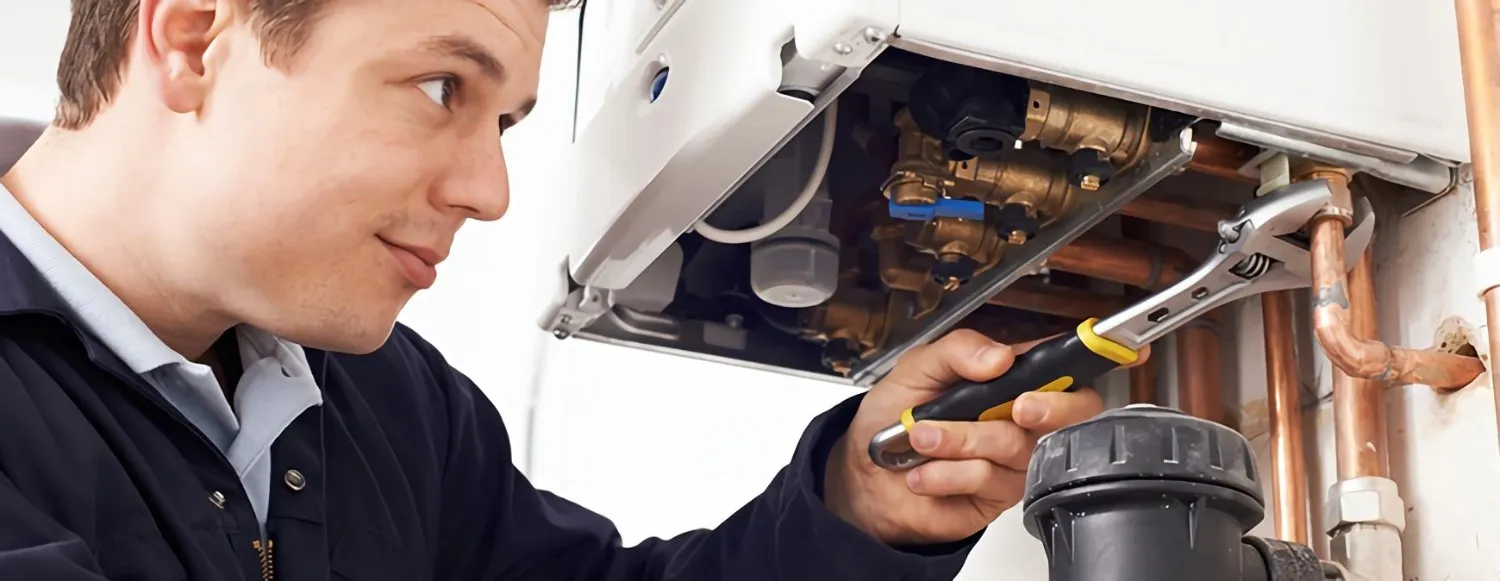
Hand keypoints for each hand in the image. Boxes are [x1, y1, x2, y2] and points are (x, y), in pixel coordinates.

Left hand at [822, 328, 1148, 545]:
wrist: (864, 477)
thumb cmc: (890, 418)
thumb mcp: (915, 369)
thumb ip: (957, 351)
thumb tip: (998, 355)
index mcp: (1006, 376)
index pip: (1061, 362)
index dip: (1098, 354)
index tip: (1125, 348)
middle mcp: (1017, 416)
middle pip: (1071, 410)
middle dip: (1050, 407)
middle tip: (1015, 405)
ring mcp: (1011, 457)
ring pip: (1015, 445)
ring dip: (963, 440)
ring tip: (923, 436)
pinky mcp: (997, 493)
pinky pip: (988, 479)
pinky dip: (949, 472)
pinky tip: (924, 470)